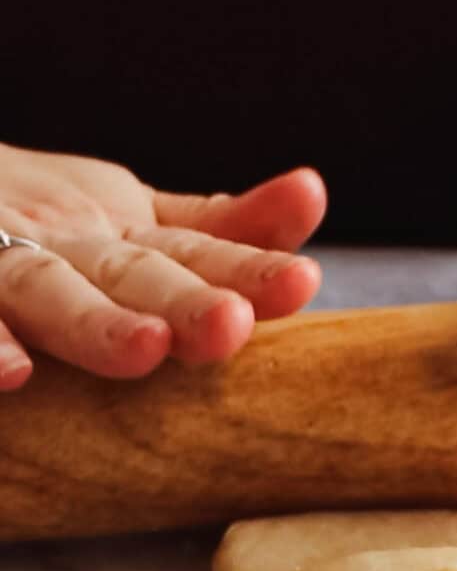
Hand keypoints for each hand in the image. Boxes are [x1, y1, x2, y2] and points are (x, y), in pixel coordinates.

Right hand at [0, 144, 326, 389]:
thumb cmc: (48, 221)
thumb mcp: (134, 217)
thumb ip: (218, 224)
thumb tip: (311, 197)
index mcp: (125, 237)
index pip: (197, 250)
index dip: (249, 265)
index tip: (302, 281)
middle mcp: (70, 244)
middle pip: (131, 274)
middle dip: (182, 299)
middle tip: (229, 325)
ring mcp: (6, 262)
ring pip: (47, 291)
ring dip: (95, 323)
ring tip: (144, 348)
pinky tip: (14, 374)